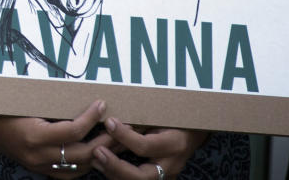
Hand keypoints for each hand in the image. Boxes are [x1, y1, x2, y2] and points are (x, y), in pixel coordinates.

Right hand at [0, 100, 114, 177]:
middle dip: (105, 139)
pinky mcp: (39, 169)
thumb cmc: (0, 104)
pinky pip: (68, 173)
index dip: (91, 118)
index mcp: (34, 135)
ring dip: (100, 153)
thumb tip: (79, 87)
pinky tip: (96, 151)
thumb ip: (51, 99)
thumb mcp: (24, 98)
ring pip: (79, 166)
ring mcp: (39, 165)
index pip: (73, 132)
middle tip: (121, 124)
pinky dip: (85, 164)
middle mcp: (38, 155)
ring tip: (116, 138)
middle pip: (82, 153)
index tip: (103, 103)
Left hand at [90, 119, 209, 177]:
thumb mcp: (163, 114)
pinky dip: (117, 175)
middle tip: (97, 151)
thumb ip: (142, 119)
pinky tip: (103, 165)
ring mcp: (165, 177)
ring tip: (95, 158)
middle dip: (115, 166)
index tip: (108, 122)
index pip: (145, 146)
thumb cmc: (176, 118)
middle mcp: (170, 165)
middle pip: (140, 177)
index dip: (124, 135)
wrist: (193, 133)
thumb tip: (114, 117)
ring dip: (112, 172)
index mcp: (174, 144)